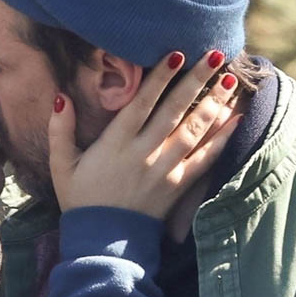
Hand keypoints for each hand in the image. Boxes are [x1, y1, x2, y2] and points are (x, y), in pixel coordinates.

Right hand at [49, 49, 240, 218]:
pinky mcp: (178, 186)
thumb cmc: (81, 200)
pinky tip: (236, 120)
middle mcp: (144, 152)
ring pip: (194, 131)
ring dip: (213, 104)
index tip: (176, 53)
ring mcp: (164, 170)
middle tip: (214, 54)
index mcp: (115, 143)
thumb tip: (61, 98)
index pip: (142, 103)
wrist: (104, 243)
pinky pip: (204, 159)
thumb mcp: (61, 165)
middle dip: (196, 80)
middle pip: (174, 110)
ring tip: (229, 80)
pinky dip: (222, 140)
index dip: (160, 77)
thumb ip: (59, 130)